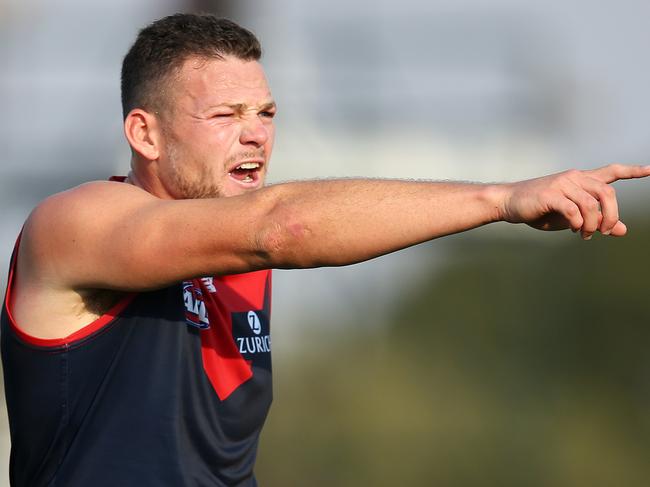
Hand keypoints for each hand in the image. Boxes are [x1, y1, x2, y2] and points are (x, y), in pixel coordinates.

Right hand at [499, 164, 649, 239]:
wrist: (510, 202)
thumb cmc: (540, 209)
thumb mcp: (572, 216)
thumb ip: (596, 220)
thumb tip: (622, 230)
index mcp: (581, 180)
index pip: (611, 172)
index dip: (633, 171)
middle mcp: (575, 178)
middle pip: (607, 193)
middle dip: (612, 216)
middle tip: (606, 231)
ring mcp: (563, 184)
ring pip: (591, 204)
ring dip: (592, 224)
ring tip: (584, 234)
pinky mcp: (551, 194)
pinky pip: (573, 210)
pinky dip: (578, 223)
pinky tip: (574, 228)